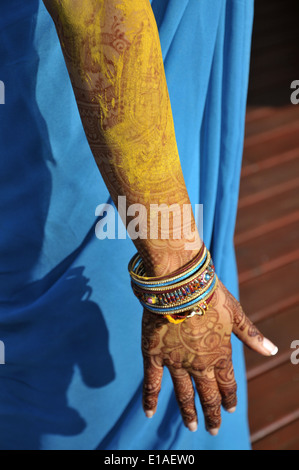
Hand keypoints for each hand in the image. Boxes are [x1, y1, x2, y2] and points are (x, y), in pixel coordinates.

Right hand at [141, 279, 277, 434]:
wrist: (179, 285)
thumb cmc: (210, 294)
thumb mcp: (235, 313)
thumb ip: (251, 335)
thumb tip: (272, 351)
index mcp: (220, 354)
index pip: (227, 383)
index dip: (229, 398)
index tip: (230, 410)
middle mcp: (199, 364)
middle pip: (207, 395)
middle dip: (212, 414)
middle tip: (213, 429)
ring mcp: (176, 362)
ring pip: (183, 394)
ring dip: (188, 413)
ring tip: (192, 428)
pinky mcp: (154, 355)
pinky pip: (152, 382)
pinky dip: (150, 399)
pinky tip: (148, 413)